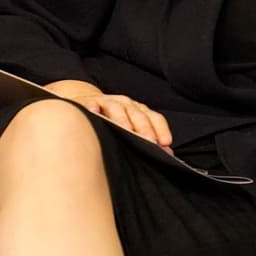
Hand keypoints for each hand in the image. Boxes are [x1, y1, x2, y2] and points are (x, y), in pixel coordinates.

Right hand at [44, 79, 172, 149]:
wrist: (87, 101)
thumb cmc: (112, 120)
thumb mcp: (130, 126)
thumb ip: (147, 139)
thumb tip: (168, 155)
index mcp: (139, 111)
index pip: (154, 118)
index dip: (161, 129)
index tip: (166, 143)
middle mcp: (126, 104)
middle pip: (138, 115)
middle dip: (145, 128)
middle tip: (150, 142)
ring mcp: (107, 102)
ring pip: (117, 109)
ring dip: (122, 119)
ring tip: (125, 130)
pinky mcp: (87, 102)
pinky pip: (91, 105)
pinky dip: (92, 109)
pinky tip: (93, 114)